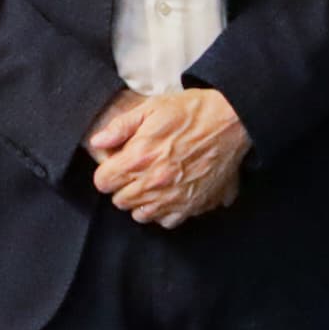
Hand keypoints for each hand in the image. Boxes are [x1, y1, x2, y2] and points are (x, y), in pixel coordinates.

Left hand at [90, 85, 248, 225]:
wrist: (231, 121)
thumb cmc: (191, 112)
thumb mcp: (151, 108)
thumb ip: (120, 126)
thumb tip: (97, 141)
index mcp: (139, 158)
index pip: (103, 182)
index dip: (107, 172)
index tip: (116, 165)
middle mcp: (154, 183)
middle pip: (120, 201)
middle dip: (123, 187)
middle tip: (136, 171)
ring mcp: (174, 197)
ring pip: (141, 214)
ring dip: (141, 201)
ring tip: (151, 183)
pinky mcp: (193, 205)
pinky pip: (167, 221)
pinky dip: (164, 212)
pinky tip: (168, 194)